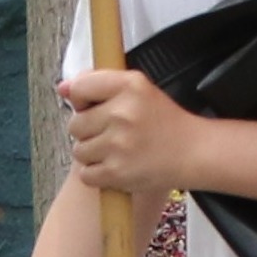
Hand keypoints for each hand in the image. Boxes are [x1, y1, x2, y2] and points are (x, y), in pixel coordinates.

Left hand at [55, 66, 207, 208]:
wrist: (193, 152)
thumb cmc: (164, 122)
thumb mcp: (139, 89)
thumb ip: (100, 82)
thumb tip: (63, 88)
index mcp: (130, 85)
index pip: (80, 88)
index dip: (82, 100)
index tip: (96, 106)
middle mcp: (123, 112)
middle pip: (75, 124)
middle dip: (90, 130)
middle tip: (115, 132)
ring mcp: (119, 144)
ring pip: (79, 150)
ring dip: (94, 154)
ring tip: (119, 150)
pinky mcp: (117, 172)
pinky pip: (86, 173)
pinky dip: (99, 174)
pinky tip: (119, 165)